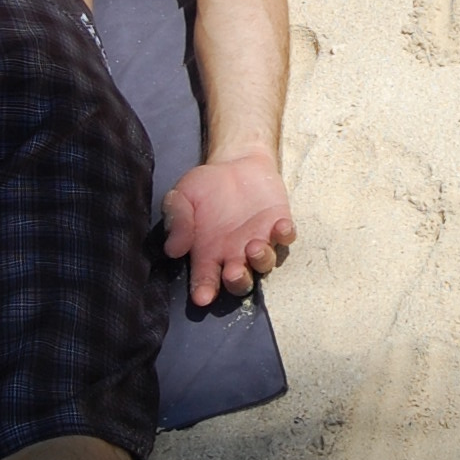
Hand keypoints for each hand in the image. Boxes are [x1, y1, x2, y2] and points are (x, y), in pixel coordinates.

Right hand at [161, 148, 295, 308]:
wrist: (236, 162)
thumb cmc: (206, 186)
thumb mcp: (182, 197)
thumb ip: (177, 221)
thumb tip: (174, 249)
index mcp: (209, 253)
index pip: (206, 280)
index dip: (204, 290)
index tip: (202, 298)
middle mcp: (236, 254)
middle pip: (240, 281)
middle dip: (238, 281)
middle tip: (233, 274)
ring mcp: (259, 240)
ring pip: (265, 261)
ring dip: (261, 258)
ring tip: (253, 247)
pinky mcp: (279, 224)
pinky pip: (286, 236)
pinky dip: (285, 234)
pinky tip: (280, 227)